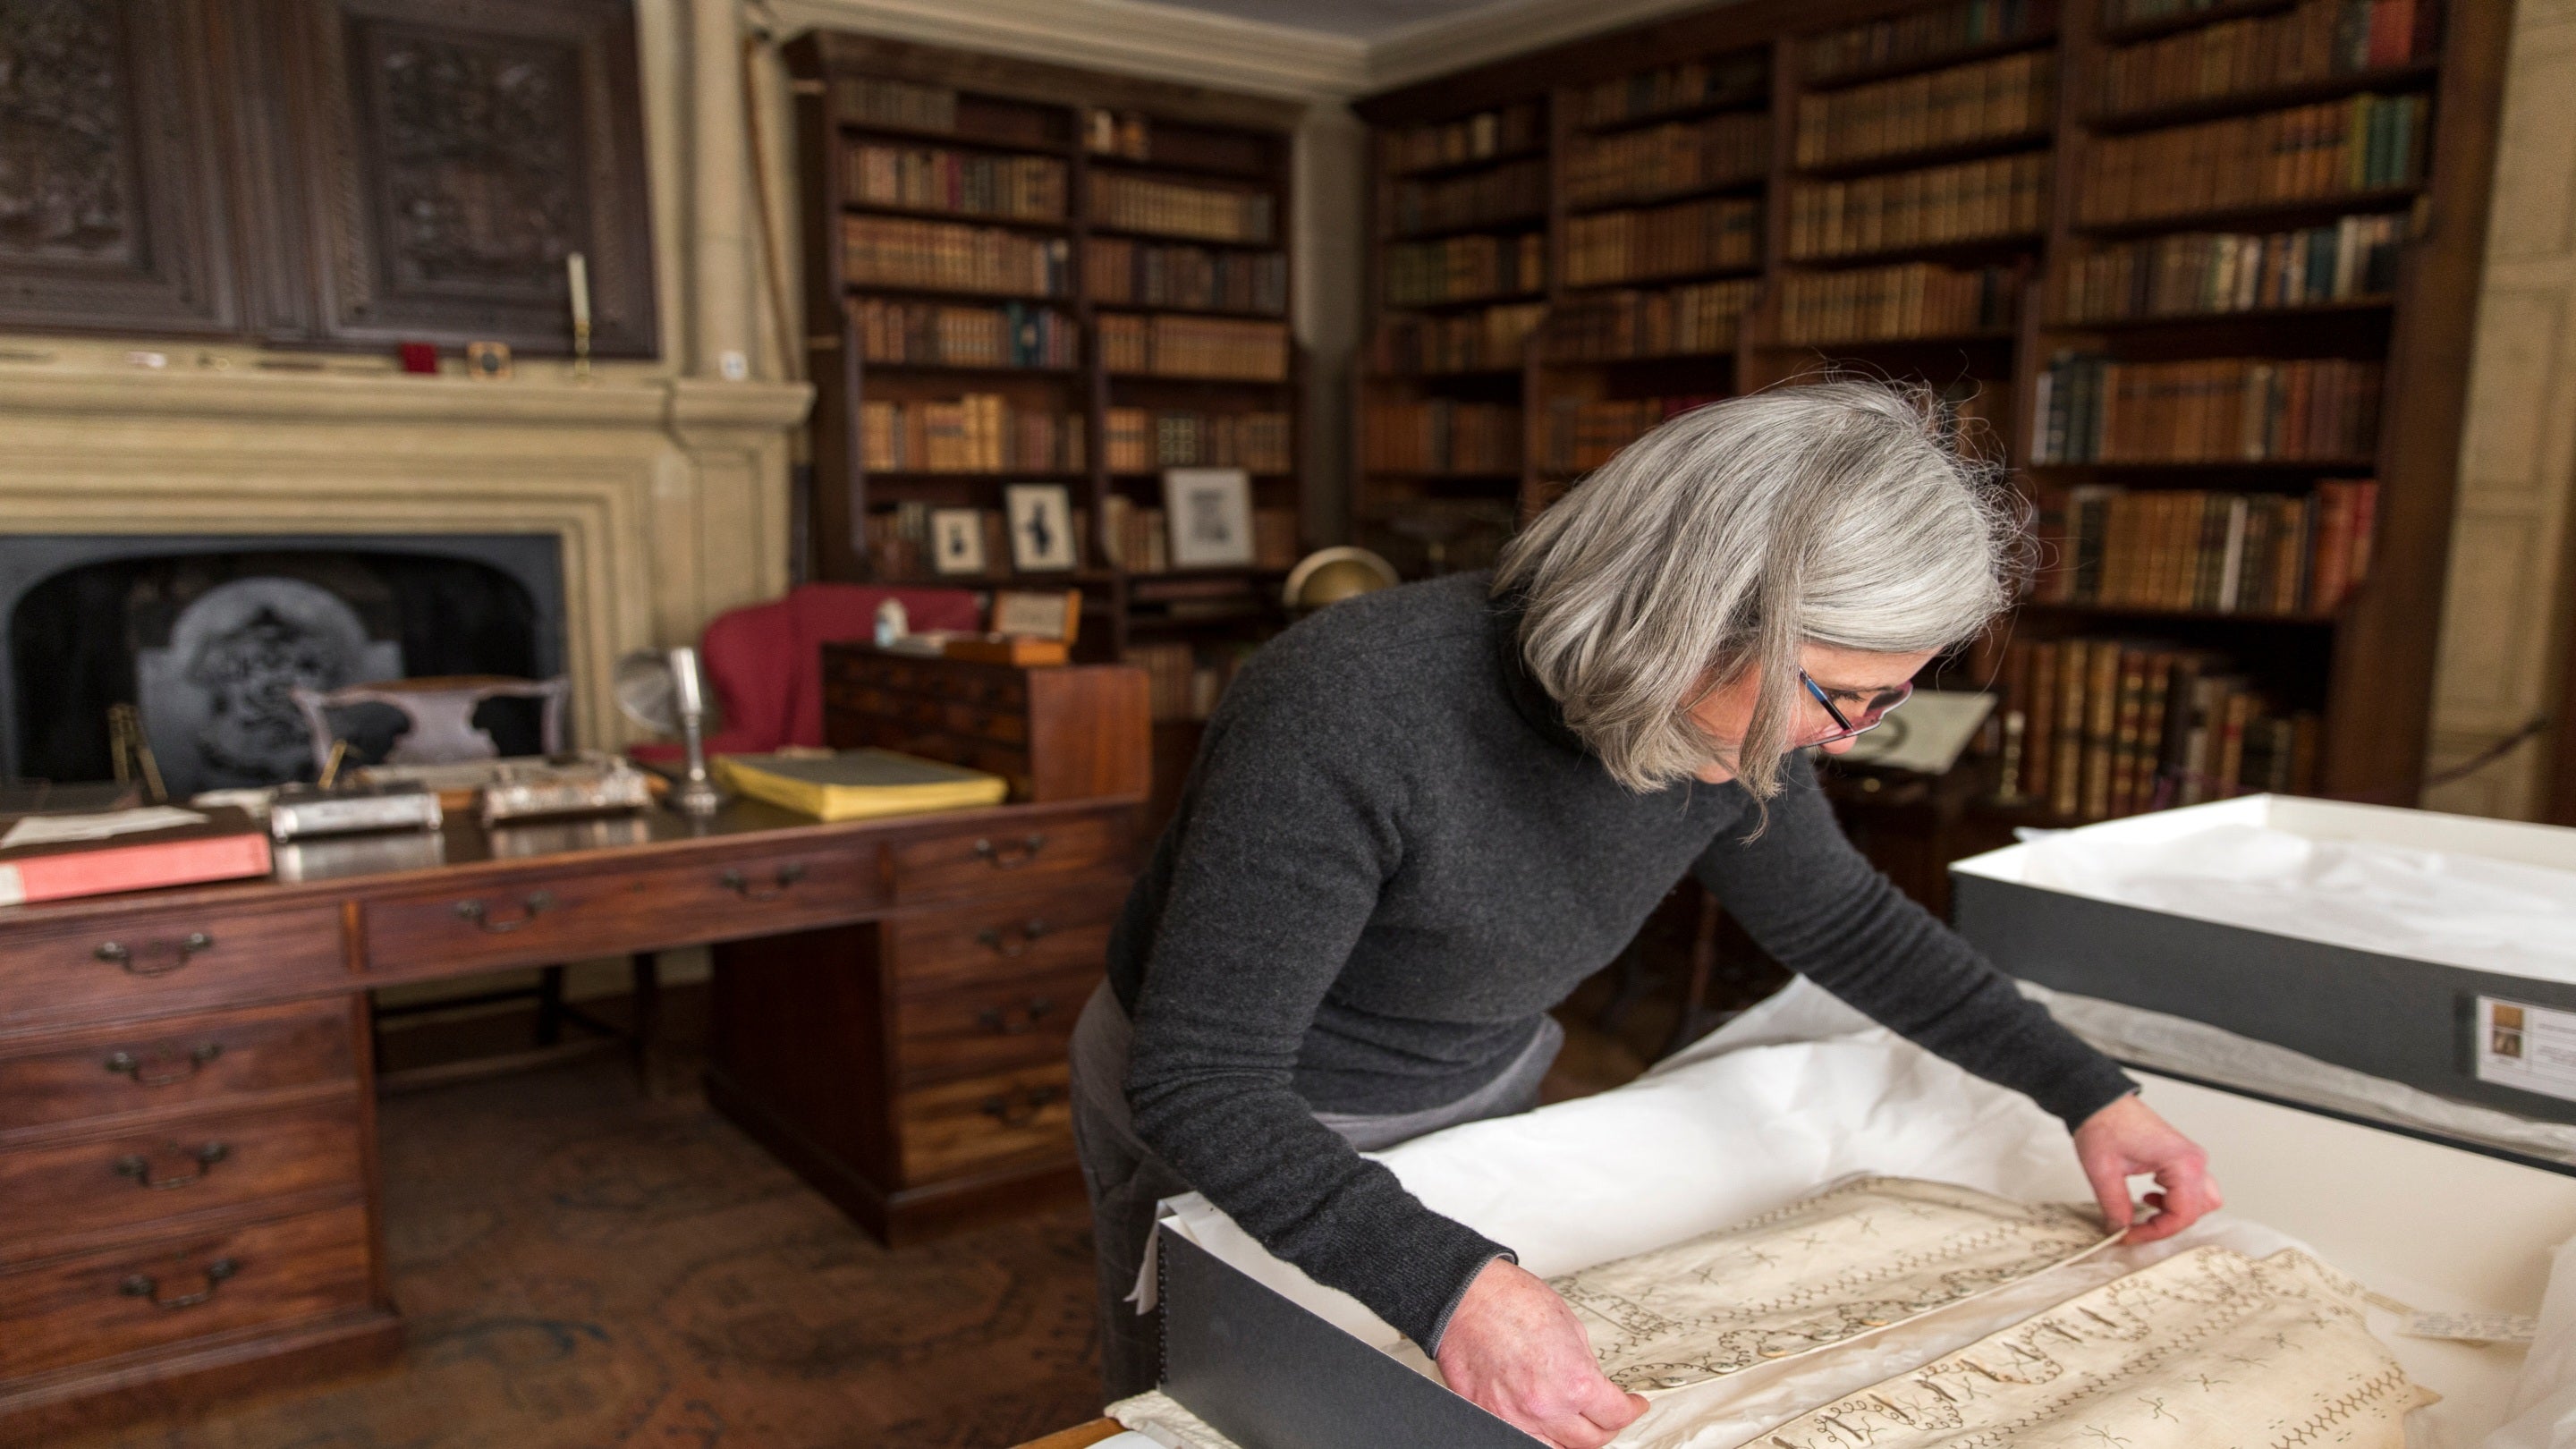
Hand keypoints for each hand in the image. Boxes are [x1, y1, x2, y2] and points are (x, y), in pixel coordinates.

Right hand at [1436, 1258, 1647, 1448]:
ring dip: (1574, 1440)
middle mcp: (1546, 1408)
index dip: (1631, 1410)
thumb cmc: (1511, 1300)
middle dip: (1608, 1427)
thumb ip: (1584, 1364)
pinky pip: (1522, 1439)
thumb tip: (1593, 1385)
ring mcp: (1515, 1418)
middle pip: (1592, 1441)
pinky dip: (1539, 1436)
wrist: (1465, 1296)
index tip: (1634, 1405)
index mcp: (1574, 1382)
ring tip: (1577, 1425)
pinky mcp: (1489, 1417)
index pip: (1616, 1415)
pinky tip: (1545, 1424)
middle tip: (1610, 1415)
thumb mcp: (1570, 1326)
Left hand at [2072, 1093, 2219, 1243]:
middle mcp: (2194, 1160)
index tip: (2129, 1236)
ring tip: (2144, 1212)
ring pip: (2200, 1201)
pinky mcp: (2181, 1158)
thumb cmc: (2104, 1124)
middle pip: (2197, 1210)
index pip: (2182, 1214)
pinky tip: (2148, 1197)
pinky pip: (2191, 1189)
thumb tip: (2120, 1230)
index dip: (2155, 1232)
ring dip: (2175, 1213)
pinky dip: (2174, 1200)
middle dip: (2166, 1225)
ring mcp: (2191, 1158)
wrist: (2100, 1100)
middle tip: (2136, 1229)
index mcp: (2183, 1163)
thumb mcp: (2103, 1171)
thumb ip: (2114, 1206)